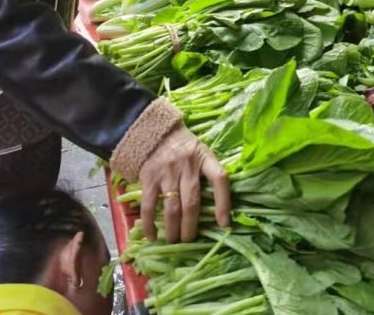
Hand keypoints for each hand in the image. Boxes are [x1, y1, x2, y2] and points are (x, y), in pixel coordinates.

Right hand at [138, 124, 229, 243]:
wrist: (154, 133)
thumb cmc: (183, 148)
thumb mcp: (200, 152)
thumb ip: (206, 174)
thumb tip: (216, 207)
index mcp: (204, 158)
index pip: (219, 179)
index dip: (224, 202)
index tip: (224, 224)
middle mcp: (187, 165)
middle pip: (192, 202)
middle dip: (191, 227)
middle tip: (190, 241)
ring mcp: (167, 172)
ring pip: (172, 208)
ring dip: (173, 230)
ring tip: (174, 241)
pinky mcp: (149, 178)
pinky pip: (149, 206)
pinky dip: (150, 224)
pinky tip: (153, 236)